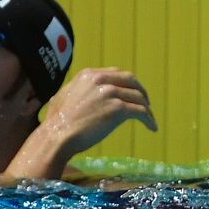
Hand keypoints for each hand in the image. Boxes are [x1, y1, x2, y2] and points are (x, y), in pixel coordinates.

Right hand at [38, 67, 156, 159]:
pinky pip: (140, 111)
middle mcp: (101, 79)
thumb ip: (74, 91)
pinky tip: (152, 127)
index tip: (131, 91)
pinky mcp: (118, 108)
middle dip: (141, 90)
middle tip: (146, 102)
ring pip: (138, 97)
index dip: (127, 83)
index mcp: (89, 75)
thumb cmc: (56, 122)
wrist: (57, 135)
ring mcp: (111, 93)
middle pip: (131, 80)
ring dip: (146, 108)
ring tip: (149, 118)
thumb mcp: (62, 96)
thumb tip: (74, 92)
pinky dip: (149, 119)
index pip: (116, 73)